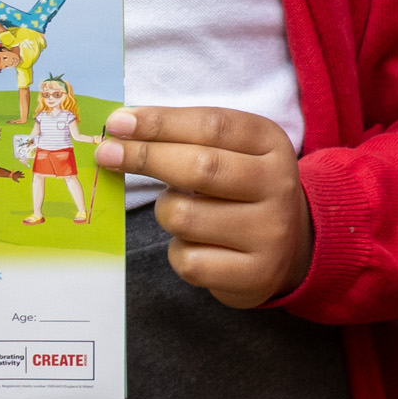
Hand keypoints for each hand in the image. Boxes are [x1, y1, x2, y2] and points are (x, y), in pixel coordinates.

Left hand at [98, 103, 312, 307]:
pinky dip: (178, 251)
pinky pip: (188, 260)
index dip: (160, 123)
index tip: (118, 123)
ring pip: (184, 217)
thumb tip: (121, 131)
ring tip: (181, 211)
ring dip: (166, 212)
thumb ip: (186, 138)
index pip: (212, 126)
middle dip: (145, 158)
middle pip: (202, 167)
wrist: (290, 247)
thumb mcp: (232, 152)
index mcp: (272, 144)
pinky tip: (195, 244)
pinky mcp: (255, 274)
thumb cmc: (242, 190)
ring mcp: (270, 233)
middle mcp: (278, 185)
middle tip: (107, 155)